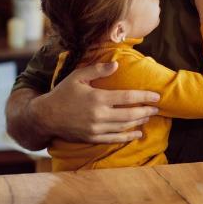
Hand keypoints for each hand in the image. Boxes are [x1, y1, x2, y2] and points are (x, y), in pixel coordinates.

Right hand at [30, 62, 160, 142]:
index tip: (157, 96)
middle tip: (157, 108)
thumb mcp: (77, 76)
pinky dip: (127, 136)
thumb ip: (97, 69)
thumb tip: (116, 64)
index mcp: (97, 98)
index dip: (144, 97)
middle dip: (146, 111)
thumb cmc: (62, 93)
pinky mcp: (92, 138)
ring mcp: (96, 128)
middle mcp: (98, 115)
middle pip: (130, 114)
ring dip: (139, 122)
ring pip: (124, 127)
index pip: (128, 97)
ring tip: (148, 116)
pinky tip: (137, 133)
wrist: (45, 117)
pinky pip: (114, 139)